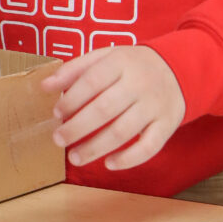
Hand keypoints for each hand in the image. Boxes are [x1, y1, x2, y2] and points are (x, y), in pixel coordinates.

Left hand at [41, 45, 185, 171]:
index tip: (56, 113)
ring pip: (123, 131)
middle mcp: (139, 83)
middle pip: (104, 109)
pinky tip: (109, 164)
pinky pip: (148, 147)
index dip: (71, 99)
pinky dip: (128, 159)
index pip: (92, 81)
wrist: (177, 68)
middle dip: (77, 128)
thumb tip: (45, 86)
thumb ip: (75, 69)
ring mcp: (155, 105)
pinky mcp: (167, 124)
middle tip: (58, 139)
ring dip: (95, 148)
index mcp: (121, 62)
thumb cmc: (131, 66)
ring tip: (74, 157)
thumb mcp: (105, 57)